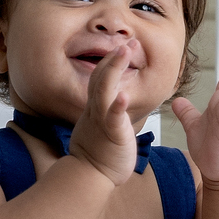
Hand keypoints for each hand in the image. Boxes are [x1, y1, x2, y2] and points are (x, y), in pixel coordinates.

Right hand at [68, 44, 137, 186]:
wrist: (89, 177)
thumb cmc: (98, 156)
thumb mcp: (99, 127)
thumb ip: (105, 111)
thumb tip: (114, 101)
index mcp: (96, 108)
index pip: (100, 78)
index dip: (110, 61)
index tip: (123, 46)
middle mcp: (96, 110)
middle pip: (101, 77)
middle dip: (114, 57)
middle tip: (129, 41)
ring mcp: (102, 121)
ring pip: (104, 90)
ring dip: (114, 68)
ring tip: (125, 50)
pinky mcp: (111, 135)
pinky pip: (113, 118)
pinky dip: (118, 106)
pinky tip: (124, 95)